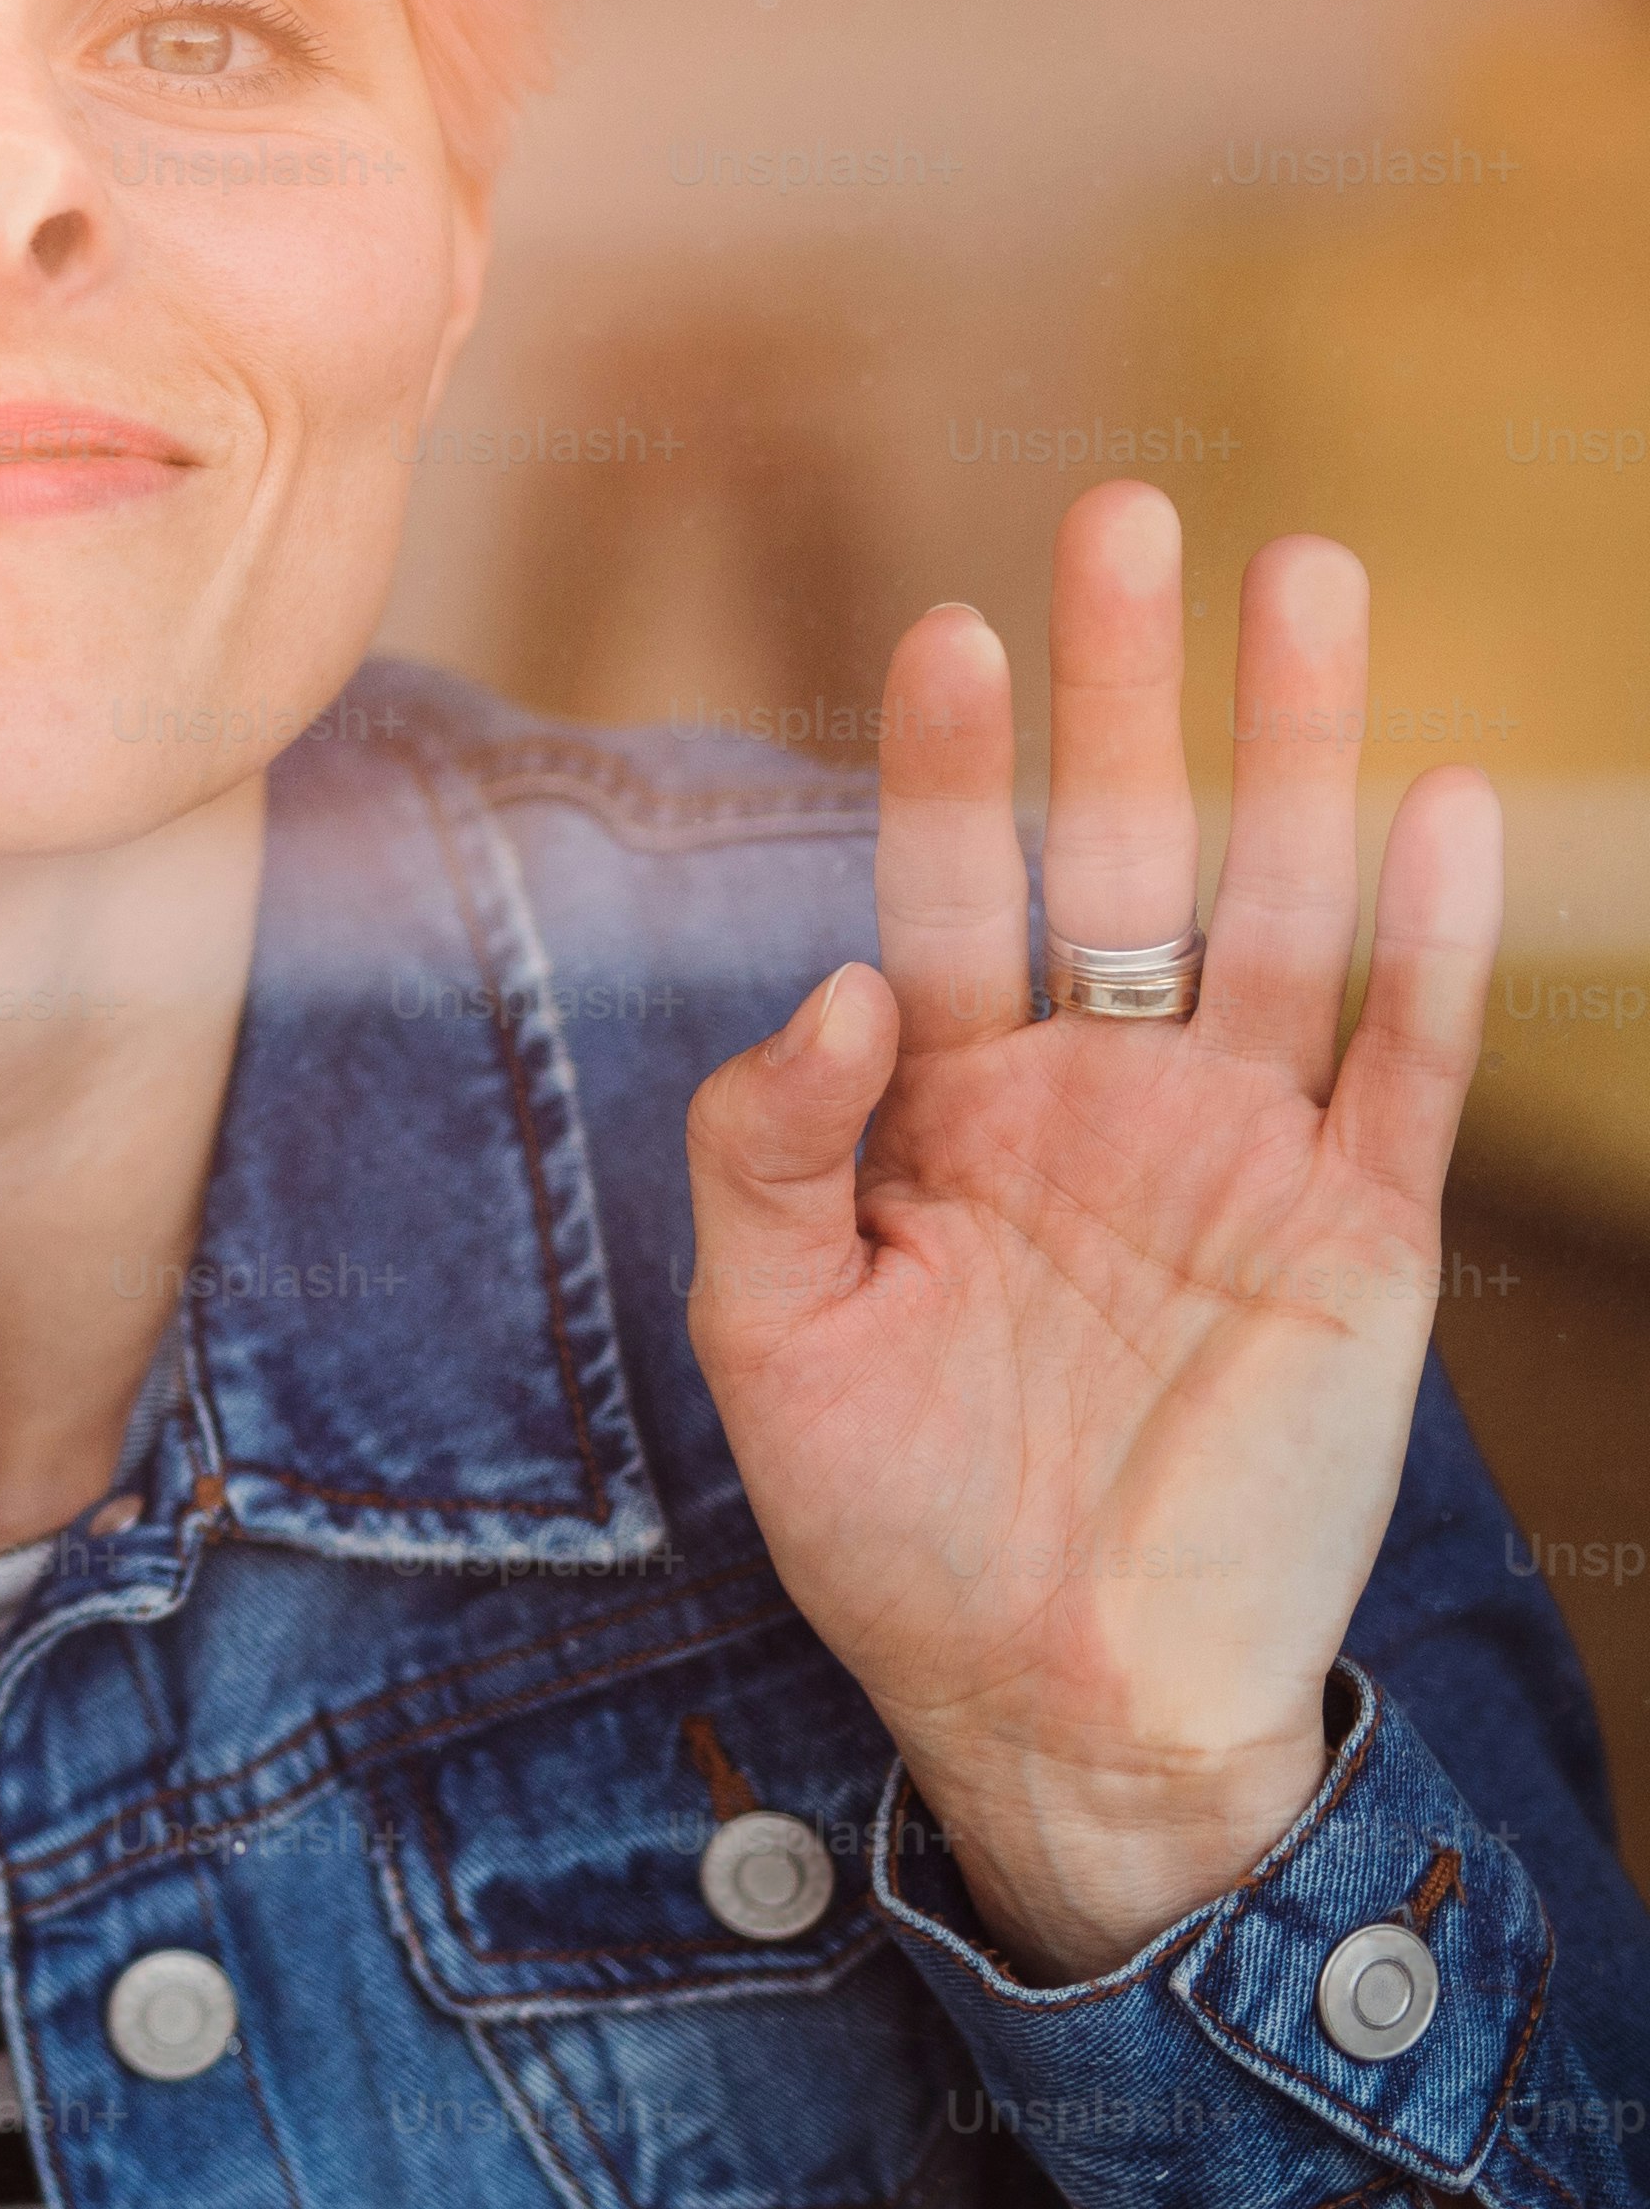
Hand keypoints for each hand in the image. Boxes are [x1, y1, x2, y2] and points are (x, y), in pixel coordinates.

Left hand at [683, 485, 1497, 1978]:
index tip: (939, 627)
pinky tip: (1440, 802)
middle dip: (1129, 687)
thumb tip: (837, 981)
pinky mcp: (1350, 1238)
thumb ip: (769, 1147)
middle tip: (1127, 505)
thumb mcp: (769, 1333)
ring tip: (1307, 576)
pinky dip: (1423, 939)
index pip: (947, 890)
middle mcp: (1103, 1099)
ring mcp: (1239, 1155)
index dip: (944, 764)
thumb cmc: (893, 1524)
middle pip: (1125, 850)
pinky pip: (1396, 1065)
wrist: (1053, 1702)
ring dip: (1295, 750)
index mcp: (954, 1110)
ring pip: (1277, 912)